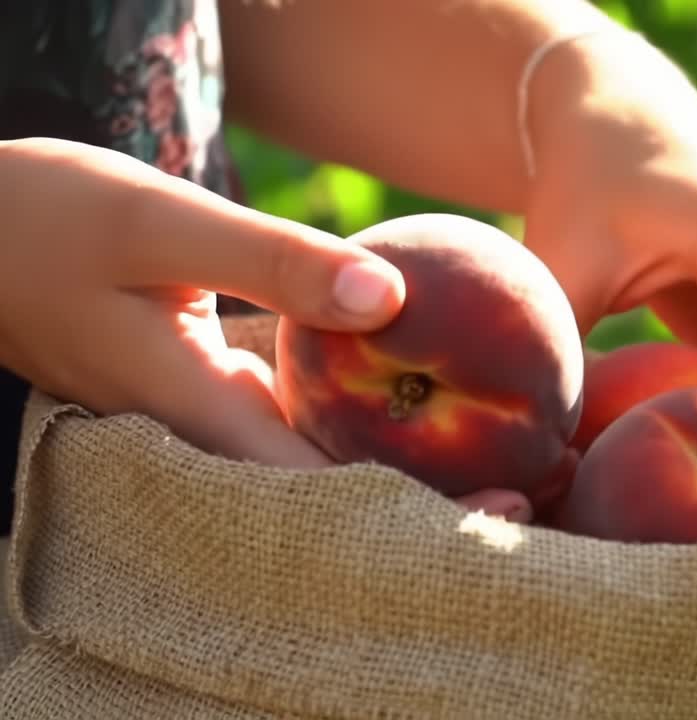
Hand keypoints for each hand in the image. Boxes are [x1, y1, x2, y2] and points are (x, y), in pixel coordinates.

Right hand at [0, 137, 532, 521]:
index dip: (421, 510)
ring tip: (511, 451)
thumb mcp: (162, 222)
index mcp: (196, 414)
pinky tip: (431, 387)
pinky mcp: (215, 386)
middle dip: (433, 498)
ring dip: (409, 459)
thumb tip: (394, 299)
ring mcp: (211, 414)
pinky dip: (367, 407)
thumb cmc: (49, 218)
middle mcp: (208, 433)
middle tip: (537, 487)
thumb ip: (273, 263)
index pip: (325, 490)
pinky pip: (302, 410)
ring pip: (323, 454)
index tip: (509, 503)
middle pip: (337, 490)